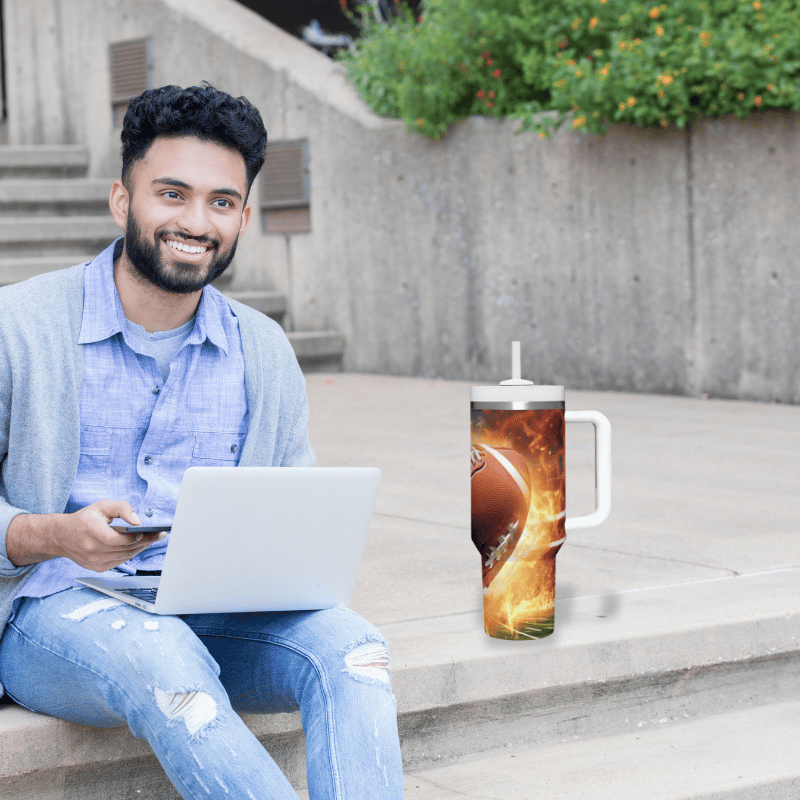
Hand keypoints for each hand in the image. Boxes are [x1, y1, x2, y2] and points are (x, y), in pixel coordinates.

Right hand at [6, 499, 167, 571]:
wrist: (62, 537)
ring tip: (152, 539)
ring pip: (125, 556)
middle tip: (159, 535)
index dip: (132, 538)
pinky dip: (130, 553)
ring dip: (140, 548)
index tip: (146, 532)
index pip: (115, 539)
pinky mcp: (97, 567)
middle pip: (124, 549)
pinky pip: (120, 561)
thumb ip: (122, 508)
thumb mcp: (102, 505)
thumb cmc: (85, 519)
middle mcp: (91, 549)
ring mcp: (94, 561)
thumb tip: (138, 521)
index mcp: (90, 531)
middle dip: (145, 542)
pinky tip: (138, 546)